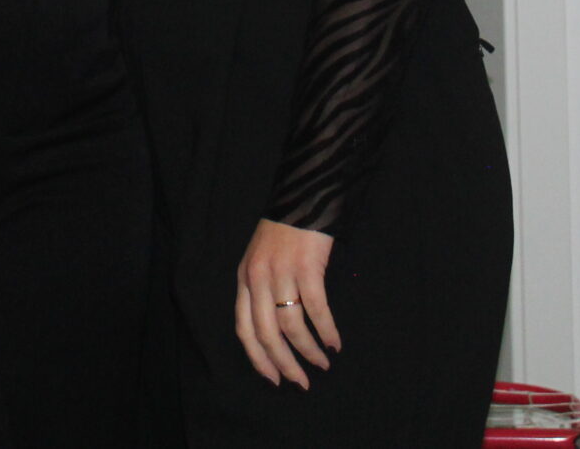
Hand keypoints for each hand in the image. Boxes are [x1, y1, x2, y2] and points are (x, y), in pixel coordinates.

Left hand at [234, 218, 338, 387]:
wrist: (301, 198)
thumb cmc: (284, 232)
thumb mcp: (260, 260)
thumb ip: (261, 291)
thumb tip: (276, 333)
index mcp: (244, 279)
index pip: (244, 330)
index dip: (258, 359)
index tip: (274, 379)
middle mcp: (258, 278)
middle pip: (267, 335)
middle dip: (285, 364)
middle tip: (301, 382)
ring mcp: (281, 273)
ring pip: (291, 326)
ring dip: (309, 351)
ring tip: (323, 363)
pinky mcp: (306, 267)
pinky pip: (316, 309)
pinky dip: (326, 330)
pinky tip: (335, 342)